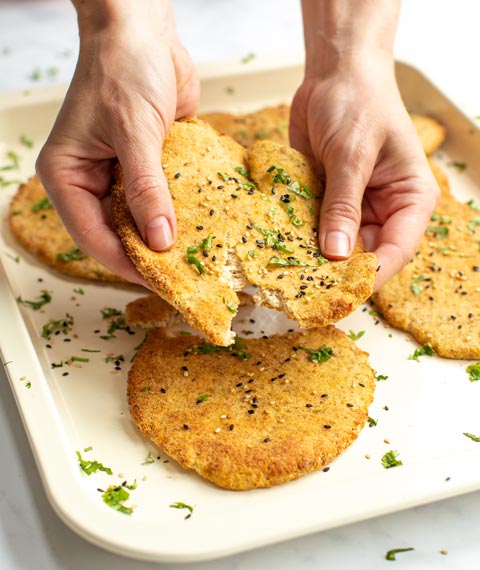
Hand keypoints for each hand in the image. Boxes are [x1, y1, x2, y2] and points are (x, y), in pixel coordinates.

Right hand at [36, 1, 199, 283]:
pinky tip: (199, 230)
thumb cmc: (124, 68)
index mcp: (67, 177)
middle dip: (147, 255)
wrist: (144, 30)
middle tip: (181, 278)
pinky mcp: (145, 169)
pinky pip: (160, 202)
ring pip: (139, 222)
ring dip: (164, 238)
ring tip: (194, 261)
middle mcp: (90, 182)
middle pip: (116, 235)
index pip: (93, 236)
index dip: (126, 263)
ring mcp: (118, 177)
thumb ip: (147, 187)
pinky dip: (177, 215)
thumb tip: (160, 239)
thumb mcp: (134, 131)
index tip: (159, 282)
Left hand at [290, 57, 438, 289]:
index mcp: (410, 200)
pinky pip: (315, 231)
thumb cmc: (357, 102)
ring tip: (288, 277)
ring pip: (337, 249)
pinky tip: (279, 252)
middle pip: (365, 256)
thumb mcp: (352, 153)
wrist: (335, 73)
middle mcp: (385, 211)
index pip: (396, 251)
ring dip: (314, 260)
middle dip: (337, 273)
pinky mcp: (328, 203)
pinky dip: (299, 240)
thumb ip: (343, 204)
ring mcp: (355, 209)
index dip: (371, 275)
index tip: (341, 292)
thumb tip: (335, 254)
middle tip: (306, 291)